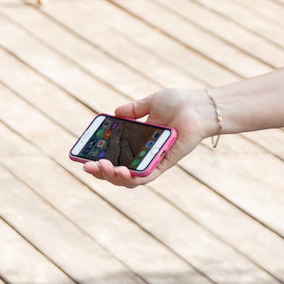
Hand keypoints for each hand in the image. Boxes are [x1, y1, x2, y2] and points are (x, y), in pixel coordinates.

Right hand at [79, 89, 215, 187]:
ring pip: (129, 180)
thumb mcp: (151, 103)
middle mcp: (145, 155)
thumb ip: (133, 110)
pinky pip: (146, 176)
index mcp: (139, 143)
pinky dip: (132, 177)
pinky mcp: (165, 164)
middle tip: (87, 166)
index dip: (99, 161)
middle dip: (100, 173)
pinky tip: (119, 171)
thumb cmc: (180, 103)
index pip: (116, 158)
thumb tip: (115, 113)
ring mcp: (154, 161)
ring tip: (101, 168)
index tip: (83, 158)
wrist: (199, 106)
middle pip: (118, 172)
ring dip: (112, 177)